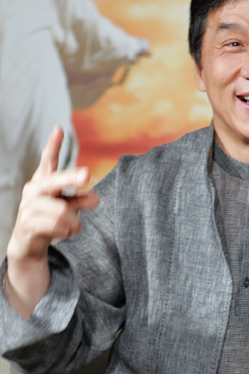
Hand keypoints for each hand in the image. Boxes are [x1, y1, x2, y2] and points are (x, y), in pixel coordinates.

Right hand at [5, 126, 98, 317]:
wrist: (28, 244)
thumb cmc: (49, 220)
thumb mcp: (66, 208)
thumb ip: (80, 200)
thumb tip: (97, 197)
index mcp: (43, 182)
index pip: (47, 161)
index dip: (53, 146)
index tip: (59, 129)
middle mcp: (33, 190)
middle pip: (54, 181)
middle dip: (70, 178)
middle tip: (87, 174)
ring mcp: (28, 206)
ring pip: (61, 210)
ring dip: (73, 222)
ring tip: (75, 229)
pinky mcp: (27, 223)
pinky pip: (55, 226)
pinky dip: (65, 231)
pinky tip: (67, 234)